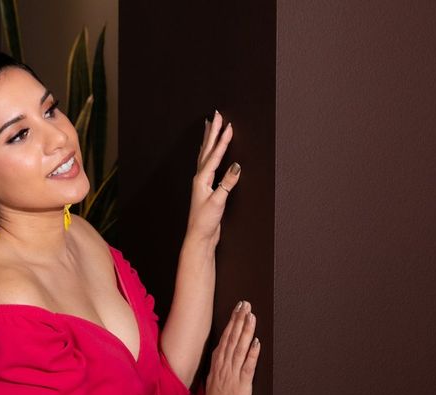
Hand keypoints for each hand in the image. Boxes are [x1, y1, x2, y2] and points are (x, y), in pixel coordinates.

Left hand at [186, 110, 240, 247]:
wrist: (199, 237)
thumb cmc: (206, 222)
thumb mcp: (218, 202)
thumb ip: (227, 184)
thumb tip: (236, 167)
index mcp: (201, 180)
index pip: (214, 156)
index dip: (222, 141)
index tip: (229, 126)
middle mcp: (199, 178)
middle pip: (207, 150)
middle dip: (213, 132)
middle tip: (216, 115)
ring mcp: (201, 183)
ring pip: (205, 155)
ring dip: (208, 140)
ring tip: (209, 126)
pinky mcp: (206, 189)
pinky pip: (206, 164)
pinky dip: (208, 154)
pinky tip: (208, 152)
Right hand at [202, 300, 260, 394]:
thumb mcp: (213, 379)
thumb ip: (219, 365)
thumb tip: (223, 353)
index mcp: (218, 364)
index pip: (226, 338)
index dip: (233, 322)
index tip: (238, 309)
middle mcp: (225, 366)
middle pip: (232, 339)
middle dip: (239, 320)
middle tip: (245, 304)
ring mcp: (233, 374)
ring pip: (239, 348)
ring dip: (246, 331)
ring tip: (251, 316)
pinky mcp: (241, 384)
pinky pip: (247, 366)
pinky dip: (252, 353)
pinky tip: (256, 342)